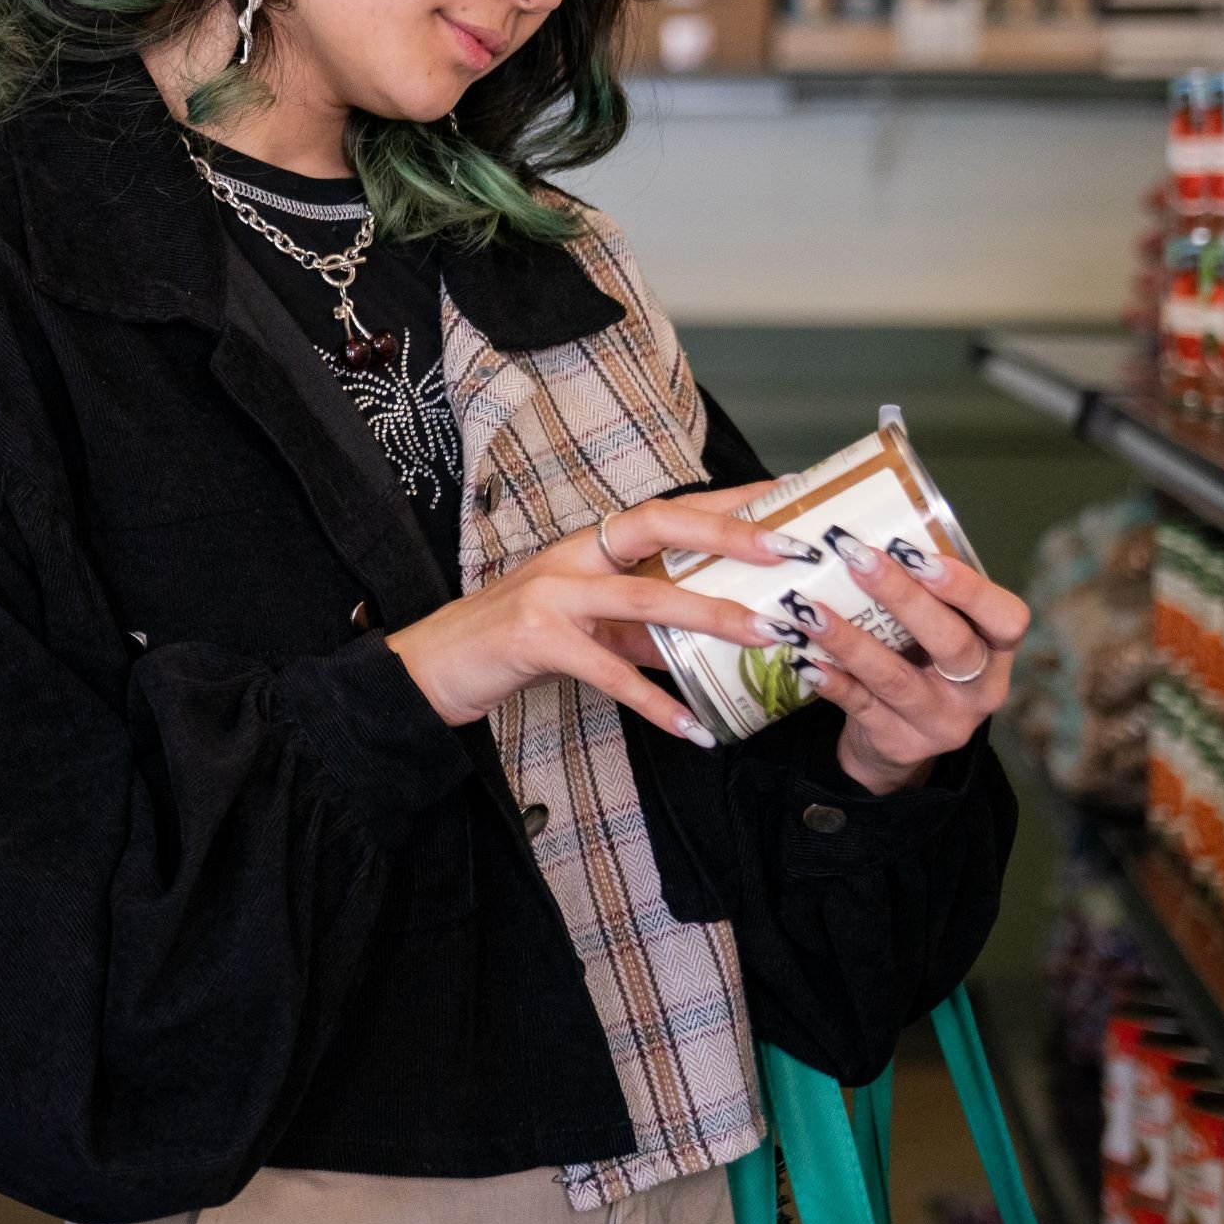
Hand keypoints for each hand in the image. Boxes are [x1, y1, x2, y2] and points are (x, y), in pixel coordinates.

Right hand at [387, 495, 816, 744]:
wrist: (433, 665)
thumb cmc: (511, 641)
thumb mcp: (586, 627)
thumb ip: (642, 630)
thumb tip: (707, 644)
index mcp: (588, 544)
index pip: (670, 509)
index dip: (728, 501)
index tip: (787, 496)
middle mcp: (573, 555)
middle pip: (660, 525)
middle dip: (728, 534)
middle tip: (790, 550)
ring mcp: (552, 594)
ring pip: (645, 595)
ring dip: (711, 615)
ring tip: (766, 635)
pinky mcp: (537, 640)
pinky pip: (609, 673)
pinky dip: (656, 702)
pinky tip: (694, 727)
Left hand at [792, 532, 1030, 795]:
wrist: (901, 739)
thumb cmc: (921, 661)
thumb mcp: (938, 630)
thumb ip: (924, 591)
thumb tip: (863, 525)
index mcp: (996, 651)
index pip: (1007, 619)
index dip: (968, 588)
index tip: (919, 555)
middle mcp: (978, 690)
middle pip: (951, 643)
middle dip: (903, 598)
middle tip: (858, 558)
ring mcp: (940, 722)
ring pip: (895, 678)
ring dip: (850, 639)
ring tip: (809, 608)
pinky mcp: (898, 742)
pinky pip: (859, 707)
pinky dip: (831, 681)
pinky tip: (803, 659)